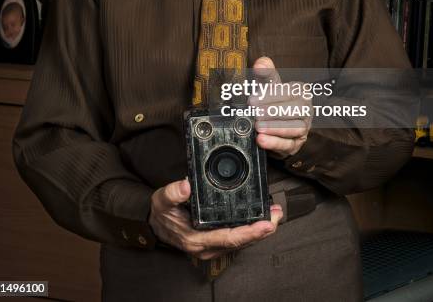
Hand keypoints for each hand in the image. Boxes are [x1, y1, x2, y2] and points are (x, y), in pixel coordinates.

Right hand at [148, 178, 282, 259]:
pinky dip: (250, 229)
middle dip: (262, 230)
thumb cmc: (160, 214)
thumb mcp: (161, 200)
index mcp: (196, 239)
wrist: (154, 225)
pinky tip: (261, 219)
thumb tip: (186, 185)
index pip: (228, 238)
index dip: (249, 232)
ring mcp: (212, 246)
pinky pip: (236, 237)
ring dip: (259, 230)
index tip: (266, 223)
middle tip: (277, 215)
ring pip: (241, 241)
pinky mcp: (215, 241)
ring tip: (275, 215)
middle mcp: (207, 247)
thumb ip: (172, 193)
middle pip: (240, 241)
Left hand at [249, 57, 311, 158]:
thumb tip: (261, 63)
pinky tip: (262, 140)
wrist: (271, 121)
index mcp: (301, 91)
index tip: (252, 99)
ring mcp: (304, 128)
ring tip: (258, 127)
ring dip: (275, 128)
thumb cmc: (271, 99)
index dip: (271, 96)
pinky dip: (275, 143)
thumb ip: (264, 72)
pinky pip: (289, 145)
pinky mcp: (296, 144)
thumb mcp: (267, 84)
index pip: (290, 92)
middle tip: (255, 113)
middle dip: (274, 112)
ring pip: (295, 128)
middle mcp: (306, 109)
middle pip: (296, 110)